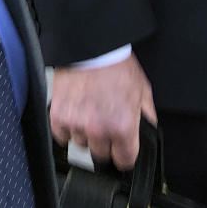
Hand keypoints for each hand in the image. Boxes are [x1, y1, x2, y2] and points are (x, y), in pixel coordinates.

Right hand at [50, 55, 156, 169]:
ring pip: (81, 144)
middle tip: (105, 122)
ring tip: (89, 112)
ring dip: (85, 133)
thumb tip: (147, 134)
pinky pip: (62, 136)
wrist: (91, 46)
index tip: (121, 147)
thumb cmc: (117, 65)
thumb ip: (147, 117)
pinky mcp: (58, 115)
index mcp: (123, 127)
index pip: (124, 161)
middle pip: (101, 155)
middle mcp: (99, 129)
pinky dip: (67, 128)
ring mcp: (76, 123)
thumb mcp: (143, 90)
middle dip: (105, 142)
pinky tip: (75, 113)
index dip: (125, 154)